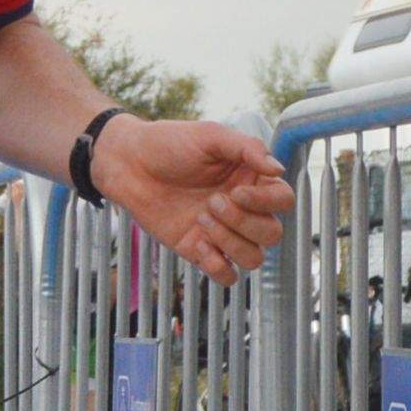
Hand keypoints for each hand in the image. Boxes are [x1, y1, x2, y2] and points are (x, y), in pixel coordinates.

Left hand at [94, 117, 293, 283]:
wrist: (127, 162)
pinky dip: (217, 265)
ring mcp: (221, 232)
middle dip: (244, 222)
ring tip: (201, 218)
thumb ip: (246, 147)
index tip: (236, 191)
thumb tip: (278, 169)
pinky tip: (196, 244)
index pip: (284, 201)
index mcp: (251, 180)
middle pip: (272, 234)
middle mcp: (242, 209)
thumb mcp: (209, 135)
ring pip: (254, 258)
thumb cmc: (168, 143)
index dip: (266, 202)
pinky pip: (226, 275)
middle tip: (211, 202)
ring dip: (231, 243)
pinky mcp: (198, 249)